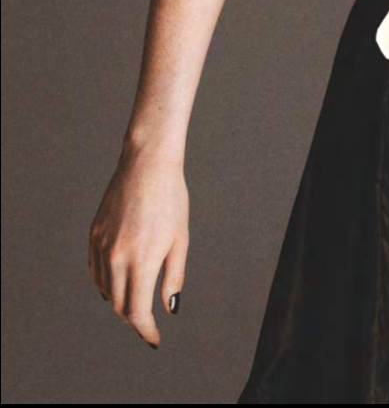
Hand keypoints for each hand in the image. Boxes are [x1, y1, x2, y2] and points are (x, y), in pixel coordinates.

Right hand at [89, 145, 188, 348]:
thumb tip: (169, 308)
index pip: (137, 312)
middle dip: (134, 318)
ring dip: (119, 301)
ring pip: (105, 290)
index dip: (146, 330)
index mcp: (141, 261)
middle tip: (148, 321)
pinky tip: (118, 281)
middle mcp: (116, 258)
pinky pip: (95, 271)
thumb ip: (173, 277)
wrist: (147, 165)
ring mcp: (101, 247)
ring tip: (135, 300)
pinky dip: (105, 284)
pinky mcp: (93, 236)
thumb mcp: (180, 239)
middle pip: (119, 305)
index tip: (154, 338)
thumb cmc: (171, 199)